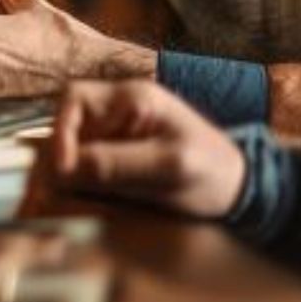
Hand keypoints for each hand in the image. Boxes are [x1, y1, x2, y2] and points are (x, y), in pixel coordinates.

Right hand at [46, 79, 246, 218]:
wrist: (240, 191)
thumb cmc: (214, 174)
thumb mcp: (170, 169)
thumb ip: (117, 164)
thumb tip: (63, 169)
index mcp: (134, 98)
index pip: (75, 100)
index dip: (60, 133)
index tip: (63, 171)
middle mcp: (117, 109)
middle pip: (66, 125)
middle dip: (60, 159)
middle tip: (62, 194)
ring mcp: (113, 132)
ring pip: (69, 148)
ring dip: (68, 176)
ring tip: (75, 203)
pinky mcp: (113, 155)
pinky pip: (81, 165)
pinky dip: (79, 185)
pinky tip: (89, 204)